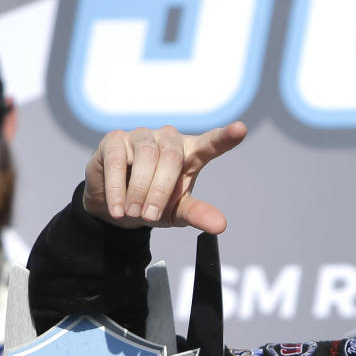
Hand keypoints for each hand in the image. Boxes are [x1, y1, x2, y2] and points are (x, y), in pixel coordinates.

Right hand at [83, 122, 246, 233]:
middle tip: (150, 215)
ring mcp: (142, 136)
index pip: (212, 143)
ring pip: (146, 156)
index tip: (240, 129)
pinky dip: (118, 189)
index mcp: (191, 153)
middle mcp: (168, 139)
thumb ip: (198, 214)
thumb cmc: (153, 202)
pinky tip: (119, 208)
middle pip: (172, 157)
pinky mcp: (115, 140)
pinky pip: (117, 161)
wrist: (116, 205)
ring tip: (134, 213)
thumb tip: (220, 225)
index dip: (226, 137)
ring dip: (140, 189)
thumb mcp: (178, 212)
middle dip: (161, 191)